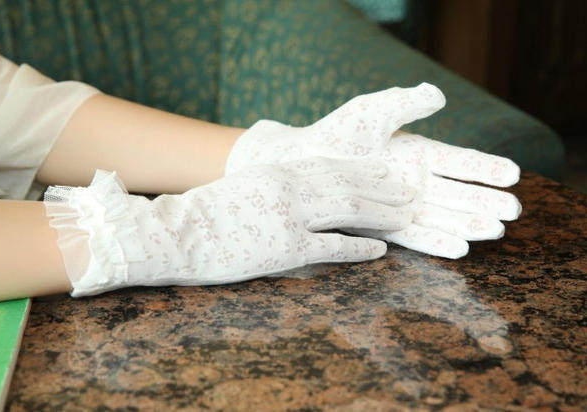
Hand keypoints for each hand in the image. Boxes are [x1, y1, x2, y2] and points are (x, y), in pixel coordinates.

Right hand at [44, 158, 414, 296]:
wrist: (177, 234)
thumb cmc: (204, 214)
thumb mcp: (243, 187)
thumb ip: (274, 185)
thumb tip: (298, 191)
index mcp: (278, 171)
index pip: (331, 165)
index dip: (364, 168)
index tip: (386, 169)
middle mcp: (290, 188)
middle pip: (349, 183)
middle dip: (383, 188)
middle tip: (410, 191)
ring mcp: (291, 217)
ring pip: (350, 208)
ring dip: (382, 212)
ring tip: (406, 216)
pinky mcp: (287, 248)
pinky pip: (335, 246)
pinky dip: (362, 247)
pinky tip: (381, 250)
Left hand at [225, 83, 521, 257]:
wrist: (302, 164)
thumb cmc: (336, 135)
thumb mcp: (371, 112)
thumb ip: (404, 103)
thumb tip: (438, 94)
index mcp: (418, 154)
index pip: (460, 161)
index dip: (485, 168)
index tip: (513, 173)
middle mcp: (415, 183)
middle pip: (458, 194)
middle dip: (486, 202)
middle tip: (514, 211)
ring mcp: (401, 206)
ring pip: (443, 218)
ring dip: (468, 225)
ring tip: (494, 231)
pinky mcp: (384, 225)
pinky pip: (414, 236)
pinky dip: (436, 242)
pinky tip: (460, 248)